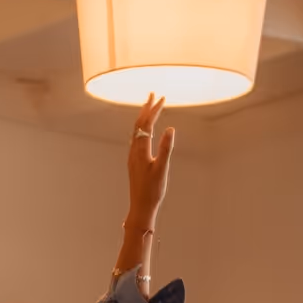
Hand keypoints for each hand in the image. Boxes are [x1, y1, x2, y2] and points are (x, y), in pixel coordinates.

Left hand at [127, 93, 174, 224]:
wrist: (140, 207)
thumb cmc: (152, 190)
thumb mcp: (162, 168)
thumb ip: (166, 148)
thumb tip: (170, 129)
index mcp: (141, 151)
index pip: (147, 124)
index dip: (154, 110)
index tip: (162, 98)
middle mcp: (134, 151)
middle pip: (138, 125)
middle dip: (146, 109)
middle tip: (153, 94)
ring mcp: (132, 157)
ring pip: (135, 132)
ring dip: (142, 118)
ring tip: (148, 108)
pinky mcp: (134, 163)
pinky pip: (135, 140)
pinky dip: (140, 130)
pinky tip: (143, 132)